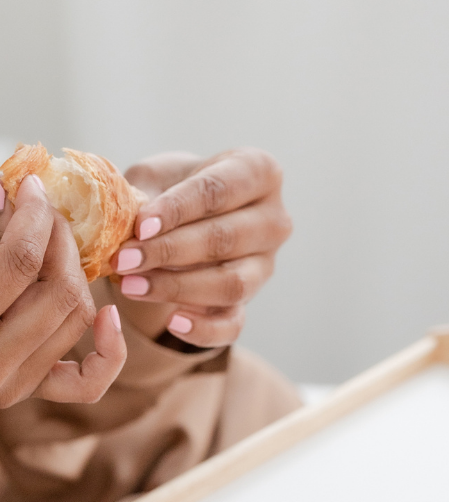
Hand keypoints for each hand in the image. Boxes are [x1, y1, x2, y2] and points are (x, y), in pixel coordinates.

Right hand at [0, 176, 126, 407]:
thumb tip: (8, 191)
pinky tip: (108, 312)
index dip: (33, 214)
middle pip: (61, 288)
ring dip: (77, 271)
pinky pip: (87, 381)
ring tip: (55, 242)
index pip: (20, 260)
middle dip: (60, 237)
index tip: (30, 186)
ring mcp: (14, 384)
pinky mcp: (29, 391)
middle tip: (44, 210)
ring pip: (78, 318)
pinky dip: (109, 349)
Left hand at [113, 149, 292, 347]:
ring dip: (177, 287)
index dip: (178, 209)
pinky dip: (205, 329)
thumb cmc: (173, 187)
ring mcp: (266, 264)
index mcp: (258, 171)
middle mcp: (273, 219)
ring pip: (232, 284)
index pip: (219, 190)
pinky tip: (173, 322)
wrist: (186, 214)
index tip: (140, 226)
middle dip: (170, 251)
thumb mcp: (157, 175)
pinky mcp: (251, 300)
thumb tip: (121, 222)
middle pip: (226, 239)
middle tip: (124, 259)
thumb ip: (144, 195)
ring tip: (131, 286)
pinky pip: (234, 324)